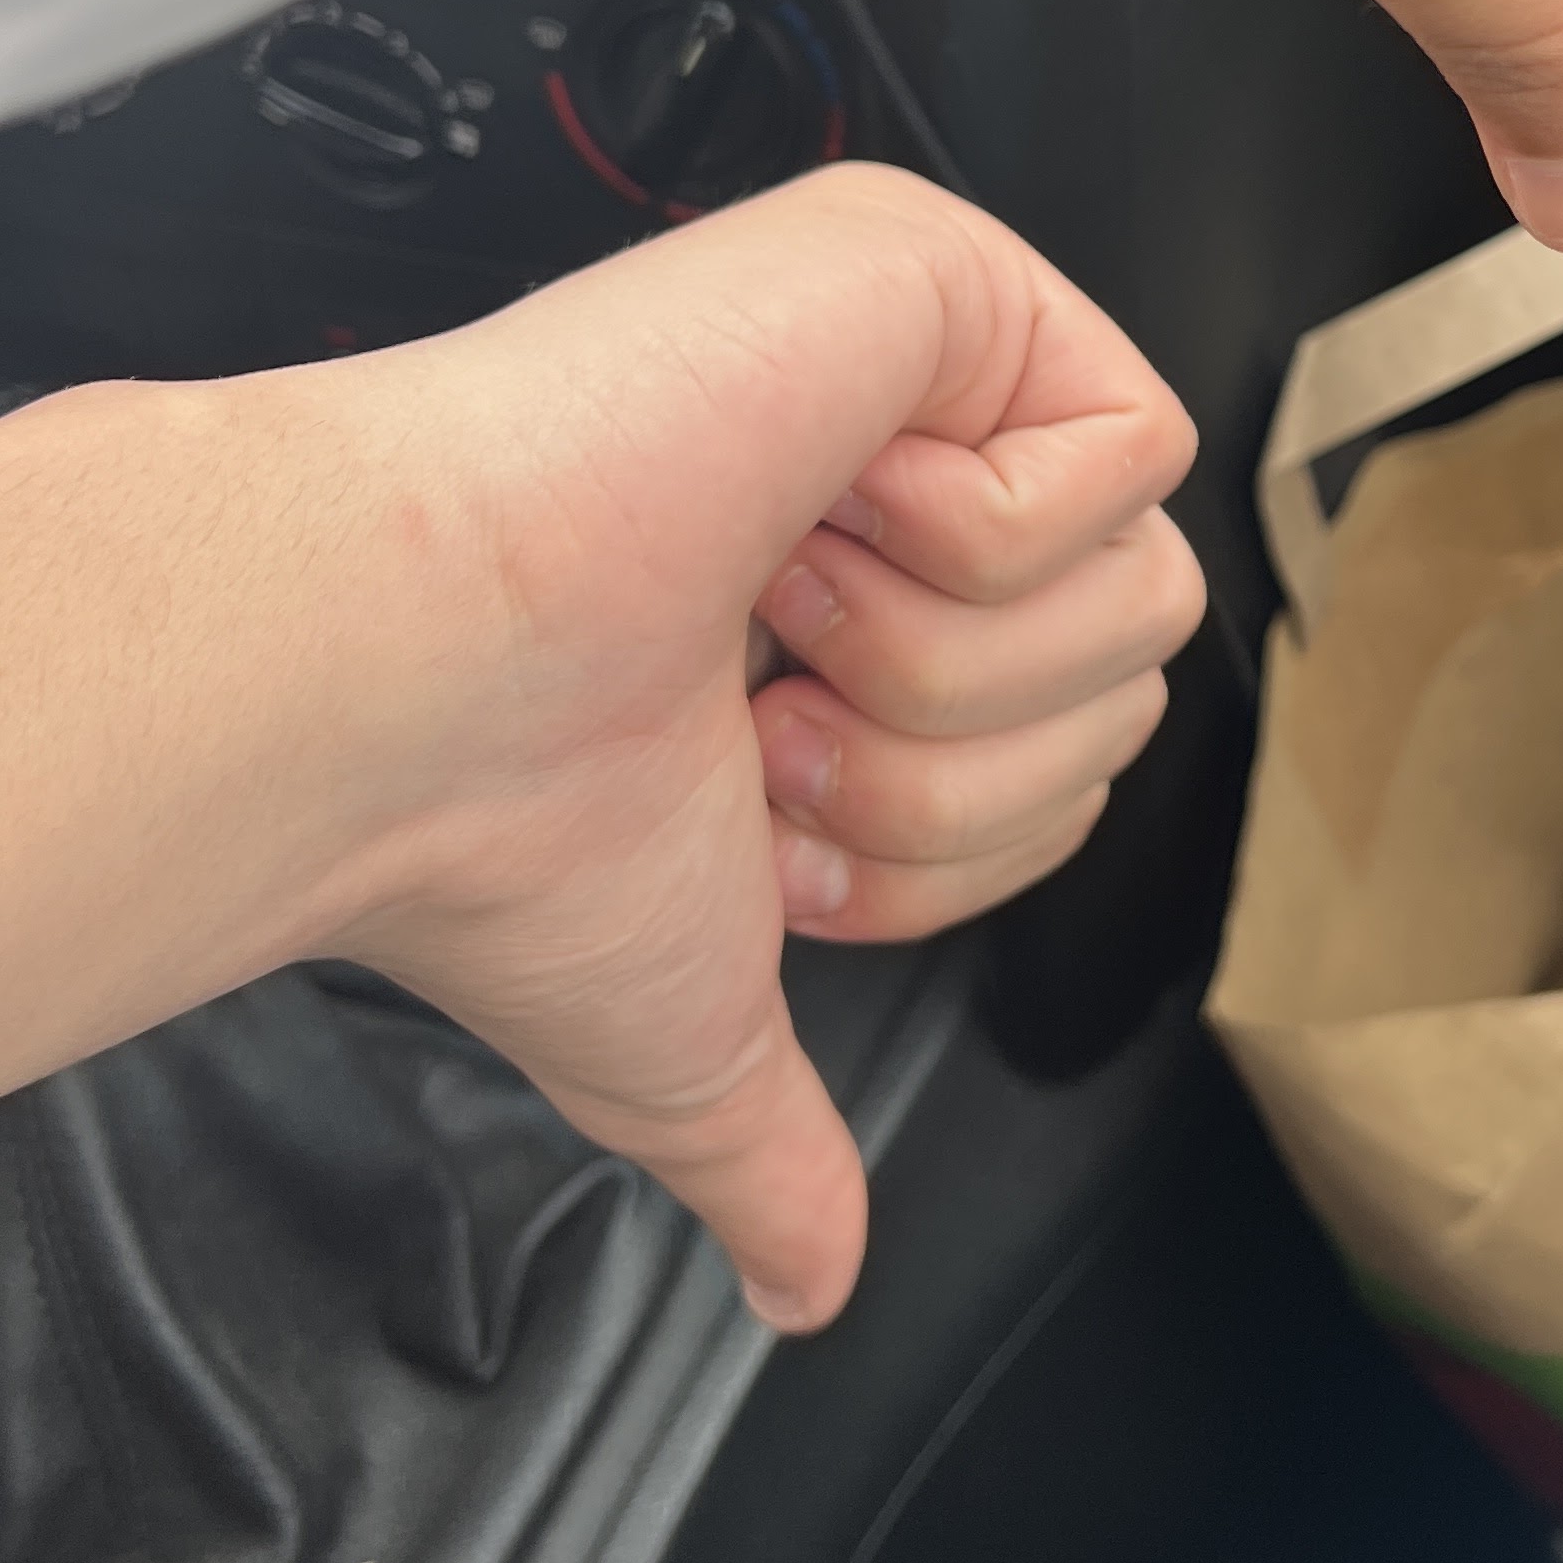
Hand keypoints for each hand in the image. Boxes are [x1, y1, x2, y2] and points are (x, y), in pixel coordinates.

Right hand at [0, 168, 1198, 1325]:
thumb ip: (773, 1148)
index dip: (947, 843)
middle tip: (761, 715)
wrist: (420, 686)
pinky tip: (798, 506)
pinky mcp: (951, 275)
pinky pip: (1122, 461)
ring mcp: (932, 367)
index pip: (1080, 756)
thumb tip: (807, 1286)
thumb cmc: (515, 822)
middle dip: (943, 767)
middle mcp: (903, 481)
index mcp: (853, 615)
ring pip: (1142, 582)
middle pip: (1138, 679)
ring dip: (937, 661)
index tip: (762, 810)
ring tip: (767, 610)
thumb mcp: (688, 1022)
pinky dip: (961, 537)